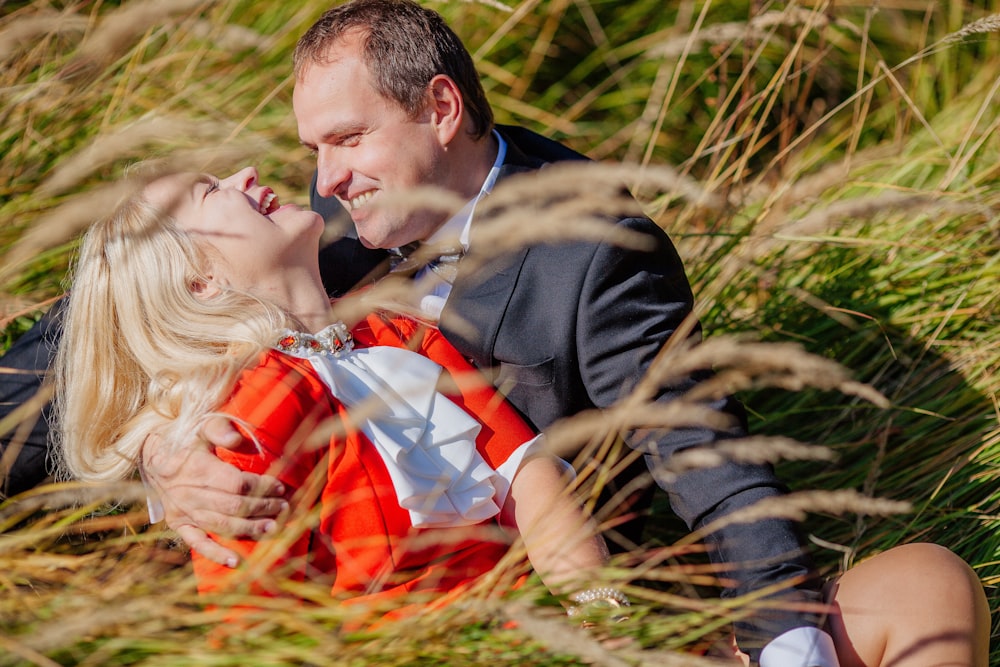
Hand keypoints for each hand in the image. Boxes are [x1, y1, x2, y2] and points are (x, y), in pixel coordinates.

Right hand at [141, 416, 287, 566]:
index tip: (280, 487)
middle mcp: (190, 493)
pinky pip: (197, 543)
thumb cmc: (184, 438)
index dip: (261, 487)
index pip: (237, 484)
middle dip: (263, 508)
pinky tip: (235, 562)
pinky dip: (216, 554)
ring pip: (222, 526)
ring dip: (249, 529)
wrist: (150, 454)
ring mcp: (183, 511)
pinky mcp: (178, 524)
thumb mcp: (200, 425)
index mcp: (198, 469)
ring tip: (272, 528)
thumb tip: (236, 440)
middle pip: (234, 507)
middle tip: (283, 508)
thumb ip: (219, 429)